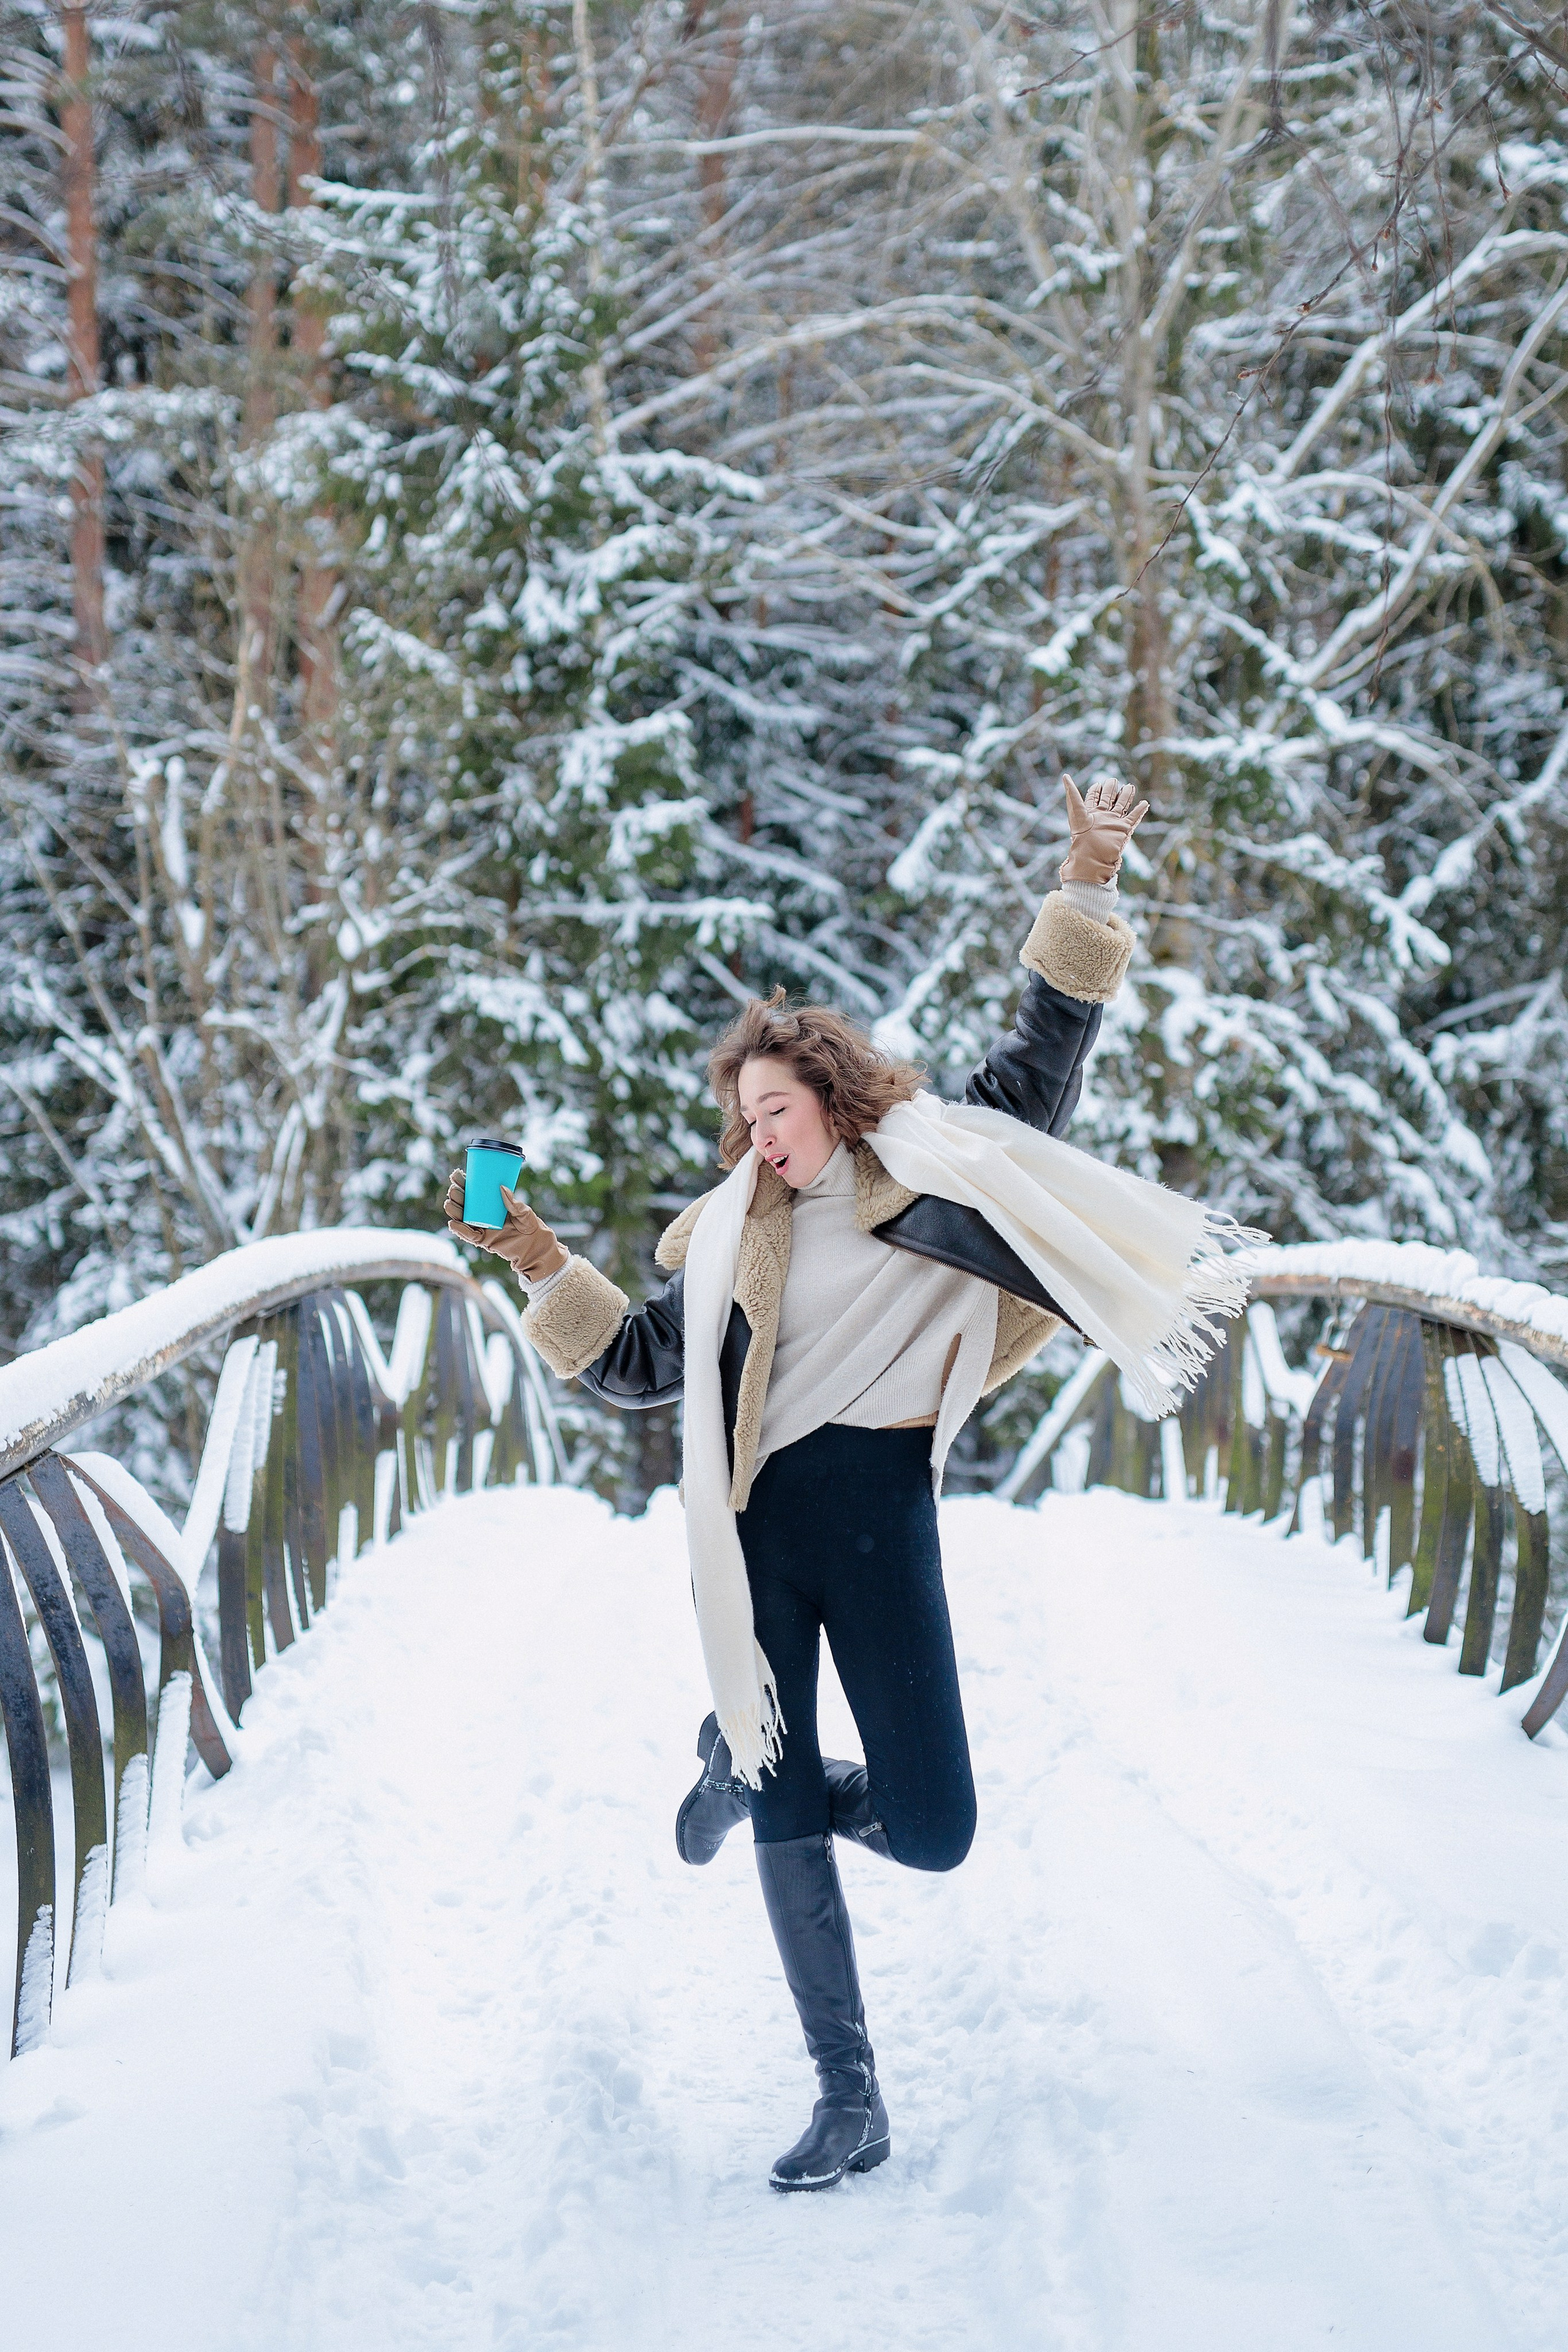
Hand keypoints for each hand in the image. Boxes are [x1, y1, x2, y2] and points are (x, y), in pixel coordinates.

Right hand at [443, 1169, 568, 1283]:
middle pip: (464, 1203)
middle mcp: (483, 1214)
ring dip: (454, 1211)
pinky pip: (469, 1235)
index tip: (457, 1175)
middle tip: (454, 1189)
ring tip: (449, 1203)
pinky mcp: (483, 1240)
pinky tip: (453, 1223)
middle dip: (456, 1196)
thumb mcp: (524, 1212)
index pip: (473, 1191)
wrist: (535, 1246)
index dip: (463, 1183)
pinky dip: (460, 1230)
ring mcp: (482, 1227)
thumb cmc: (530, 1225)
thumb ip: (514, 1203)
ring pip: (463, 1218)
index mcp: (490, 1203)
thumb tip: (502, 1188)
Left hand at [1060, 774, 1148, 884]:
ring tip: (1130, 786)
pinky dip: (1139, 811)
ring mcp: (1113, 822)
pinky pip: (1133, 818)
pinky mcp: (1123, 829)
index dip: (1096, 791)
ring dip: (1126, 796)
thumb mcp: (1076, 811)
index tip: (1098, 784)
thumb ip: (1072, 793)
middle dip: (1111, 789)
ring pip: (1122, 806)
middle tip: (1114, 780)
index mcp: (1090, 813)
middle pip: (1109, 799)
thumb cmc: (1081, 836)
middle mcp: (1102, 817)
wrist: (1092, 857)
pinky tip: (1144, 803)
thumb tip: (1065, 776)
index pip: (1093, 798)